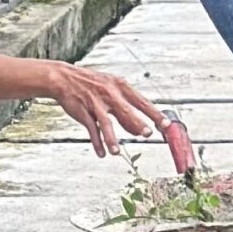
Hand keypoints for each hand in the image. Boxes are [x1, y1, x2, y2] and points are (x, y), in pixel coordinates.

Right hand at [40, 61, 165, 155]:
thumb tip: (141, 127)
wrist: (65, 78)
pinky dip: (97, 142)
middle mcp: (110, 94)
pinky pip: (91, 129)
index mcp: (121, 86)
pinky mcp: (83, 112)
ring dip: (111, 138)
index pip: (142, 102)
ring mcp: (96, 104)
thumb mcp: (113, 87)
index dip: (155, 114)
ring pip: (106, 123)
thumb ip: (126, 106)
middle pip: (126, 111)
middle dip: (137, 124)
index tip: (167, 124)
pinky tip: (102, 153)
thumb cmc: (93, 84)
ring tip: (116, 152)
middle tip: (147, 134)